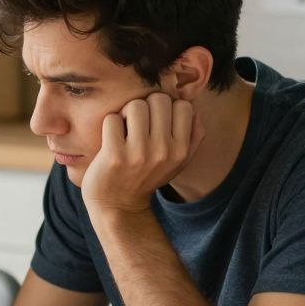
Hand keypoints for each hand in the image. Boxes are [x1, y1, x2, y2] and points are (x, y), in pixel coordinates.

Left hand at [81, 93, 204, 214]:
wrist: (119, 205)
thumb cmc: (147, 176)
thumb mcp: (178, 162)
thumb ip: (193, 136)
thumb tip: (194, 109)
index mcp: (181, 151)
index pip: (183, 106)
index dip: (168, 108)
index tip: (157, 121)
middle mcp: (163, 151)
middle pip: (159, 100)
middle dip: (146, 106)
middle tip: (138, 124)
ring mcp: (139, 154)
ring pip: (136, 105)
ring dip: (127, 113)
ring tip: (125, 129)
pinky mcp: (114, 156)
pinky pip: (113, 118)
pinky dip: (110, 124)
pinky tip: (111, 138)